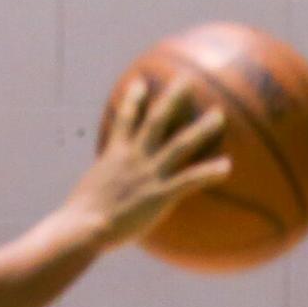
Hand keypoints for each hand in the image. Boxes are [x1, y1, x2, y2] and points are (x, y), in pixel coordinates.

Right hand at [67, 76, 229, 250]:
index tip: (141, 82)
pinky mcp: (159, 194)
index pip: (125, 119)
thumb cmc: (80, 220)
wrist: (82, 227)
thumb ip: (103, 189)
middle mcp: (134, 157)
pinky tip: (227, 166)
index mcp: (114, 155)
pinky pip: (189, 180)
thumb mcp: (87, 195)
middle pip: (157, 120)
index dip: (133, 99)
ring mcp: (148, 174)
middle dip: (173, 98)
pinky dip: (209, 172)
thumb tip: (100, 199)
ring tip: (219, 115)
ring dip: (201, 129)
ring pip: (180, 144)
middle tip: (188, 79)